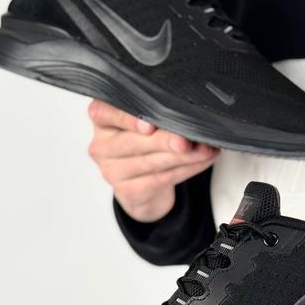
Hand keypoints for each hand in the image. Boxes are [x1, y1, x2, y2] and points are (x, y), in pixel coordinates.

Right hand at [87, 100, 218, 222]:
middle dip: (163, 140)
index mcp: (101, 118)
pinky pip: (161, 179)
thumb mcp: (143, 121)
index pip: (105, 113)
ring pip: (150, 162)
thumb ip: (155, 114)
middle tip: (185, 140)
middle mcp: (101, 145)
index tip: (149, 125)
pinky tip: (201, 161)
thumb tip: (185, 115)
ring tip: (204, 150)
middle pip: (132, 141)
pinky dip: (186, 170)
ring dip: (183, 157)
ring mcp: (111, 170)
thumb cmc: (143, 141)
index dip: (127, 119)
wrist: (141, 183)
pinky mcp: (127, 190)